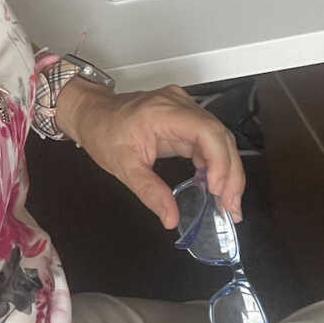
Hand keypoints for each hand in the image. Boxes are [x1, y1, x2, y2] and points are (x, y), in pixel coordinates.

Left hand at [54, 78, 244, 229]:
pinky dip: (216, 163)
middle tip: (231, 205)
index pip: (206, 130)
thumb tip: (171, 219)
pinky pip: (208, 139)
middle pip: (219, 135)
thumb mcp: (122, 167)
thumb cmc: (102, 131)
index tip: (219, 189)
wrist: (91, 112)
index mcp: (162, 111)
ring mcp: (183, 108)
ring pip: (219, 137)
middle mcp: (178, 104)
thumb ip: (149, 192)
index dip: (220, 160)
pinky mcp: (184, 118)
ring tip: (229, 201)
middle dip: (231, 172)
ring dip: (228, 170)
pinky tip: (216, 186)